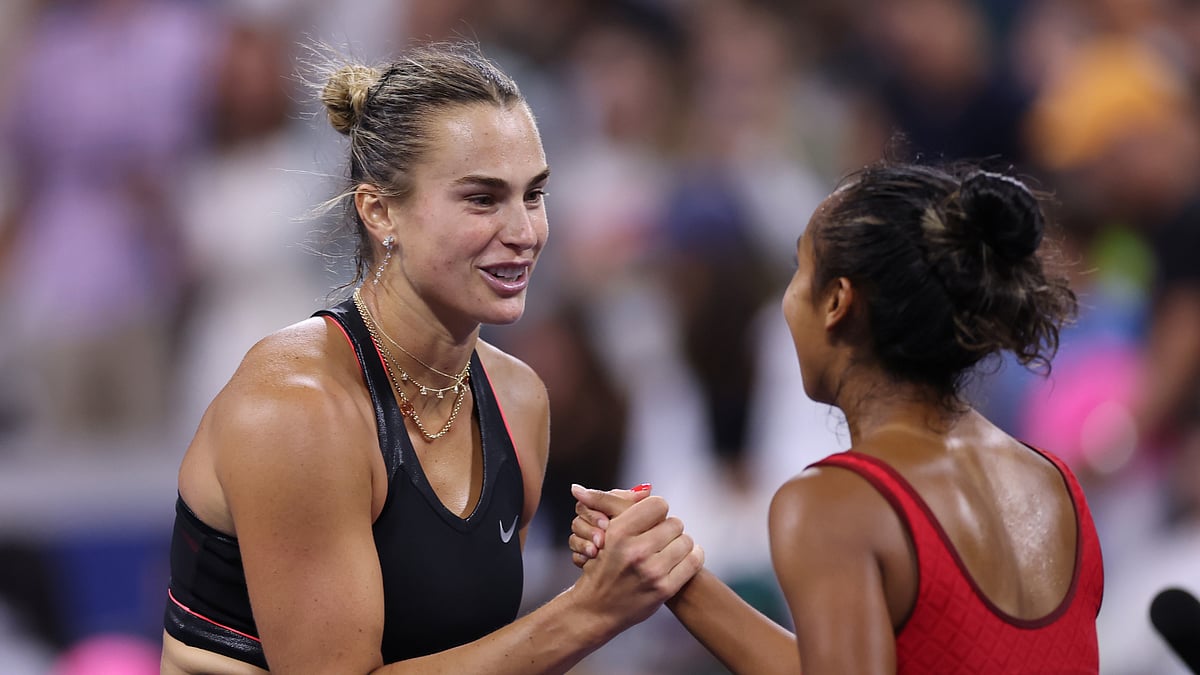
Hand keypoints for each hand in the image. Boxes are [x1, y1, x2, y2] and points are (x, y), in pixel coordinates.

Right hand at [567, 486, 704, 630]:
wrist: (595, 608)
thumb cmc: (602, 564)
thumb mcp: (605, 533)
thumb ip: (622, 506)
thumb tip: (646, 487)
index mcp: (618, 532)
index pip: (658, 504)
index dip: (657, 511)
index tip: (652, 520)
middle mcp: (635, 551)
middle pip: (675, 523)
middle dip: (669, 528)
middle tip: (661, 537)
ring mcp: (651, 571)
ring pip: (686, 540)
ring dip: (681, 543)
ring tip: (670, 549)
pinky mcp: (664, 589)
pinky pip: (694, 561)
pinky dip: (693, 556)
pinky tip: (684, 558)